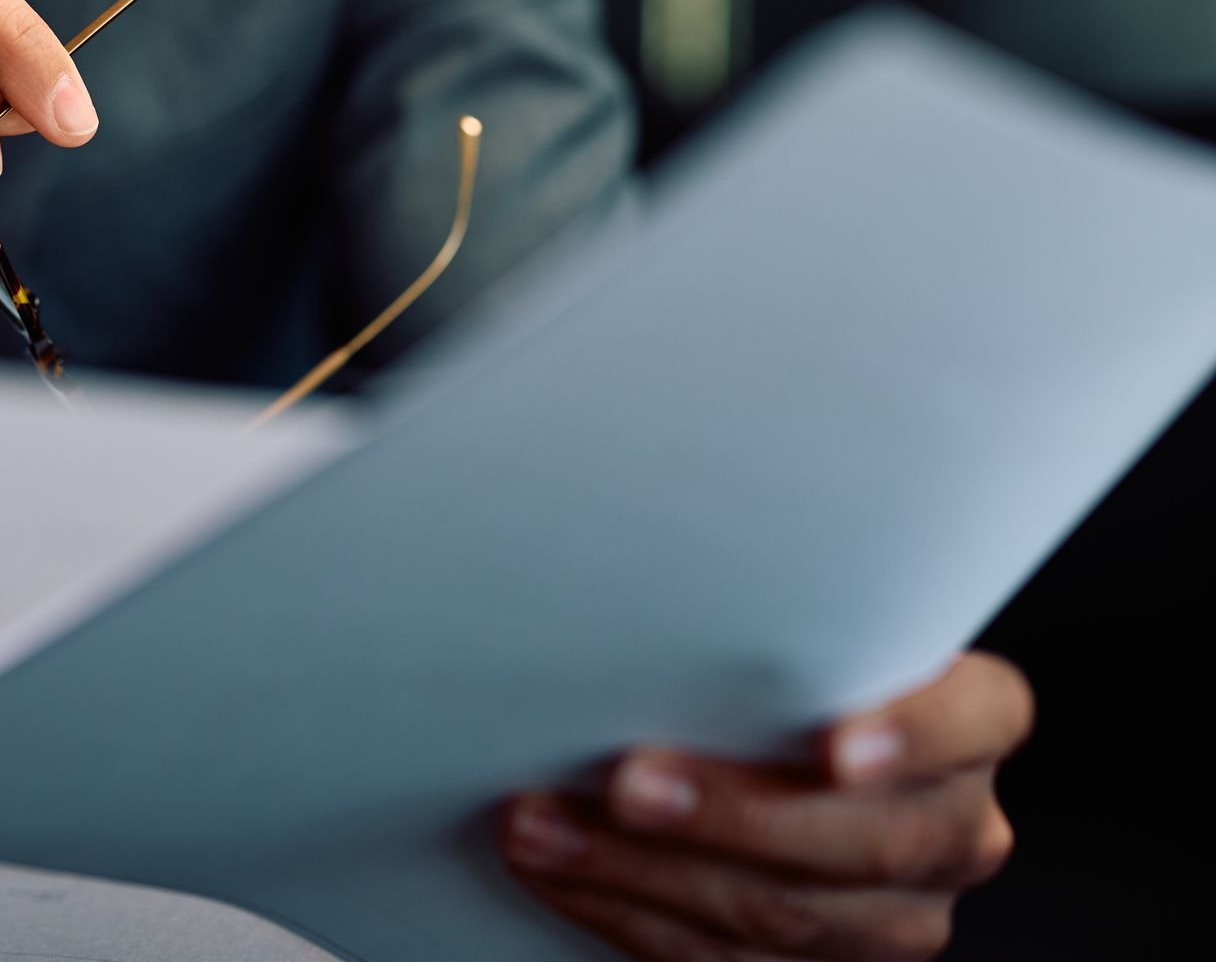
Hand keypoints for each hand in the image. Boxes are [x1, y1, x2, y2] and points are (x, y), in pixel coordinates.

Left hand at [501, 653, 1033, 960]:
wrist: (761, 747)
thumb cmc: (767, 664)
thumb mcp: (795, 629)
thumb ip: (774, 625)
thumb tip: (655, 603)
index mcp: (972, 724)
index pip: (976, 719)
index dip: (911, 736)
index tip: (834, 747)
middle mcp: (952, 826)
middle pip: (864, 839)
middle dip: (728, 817)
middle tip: (626, 784)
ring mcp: (894, 914)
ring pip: (782, 915)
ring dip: (640, 873)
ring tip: (542, 828)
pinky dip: (625, 912)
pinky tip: (559, 872)